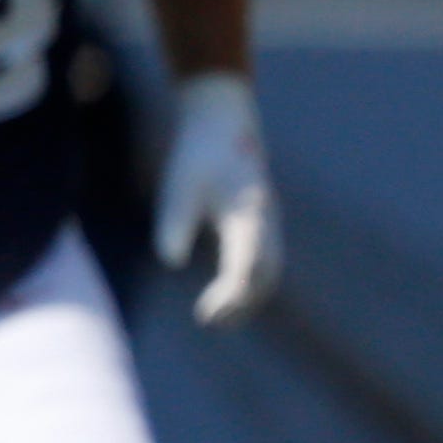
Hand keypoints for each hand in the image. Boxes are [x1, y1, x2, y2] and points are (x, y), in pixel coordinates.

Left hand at [156, 72, 280, 326]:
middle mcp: (266, 223)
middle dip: (241, 304)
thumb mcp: (177, 186)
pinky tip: (227, 293)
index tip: (204, 314)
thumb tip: (170, 261)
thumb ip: (173, 224)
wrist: (225, 123)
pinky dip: (252, 283)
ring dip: (249, 298)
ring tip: (218, 316)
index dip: (229, 296)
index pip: (246, 268)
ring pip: (270, 272)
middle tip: (209, 320)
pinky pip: (268, 262)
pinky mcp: (266, 223)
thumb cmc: (198, 155)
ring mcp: (271, 224)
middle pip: (264, 277)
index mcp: (247, 215)